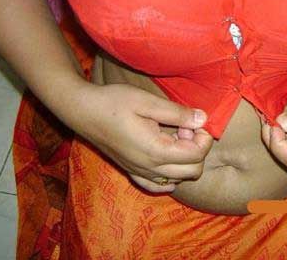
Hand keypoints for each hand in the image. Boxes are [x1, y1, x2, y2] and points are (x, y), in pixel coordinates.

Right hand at [65, 82, 213, 192]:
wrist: (83, 111)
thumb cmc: (114, 102)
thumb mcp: (148, 101)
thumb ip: (177, 112)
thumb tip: (203, 119)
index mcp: (156, 151)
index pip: (197, 155)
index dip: (203, 137)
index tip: (193, 120)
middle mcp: (150, 168)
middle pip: (193, 171)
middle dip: (197, 149)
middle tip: (184, 128)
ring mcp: (140, 172)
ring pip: (179, 179)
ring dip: (184, 159)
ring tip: (172, 135)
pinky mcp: (132, 172)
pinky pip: (159, 185)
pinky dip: (171, 173)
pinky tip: (166, 154)